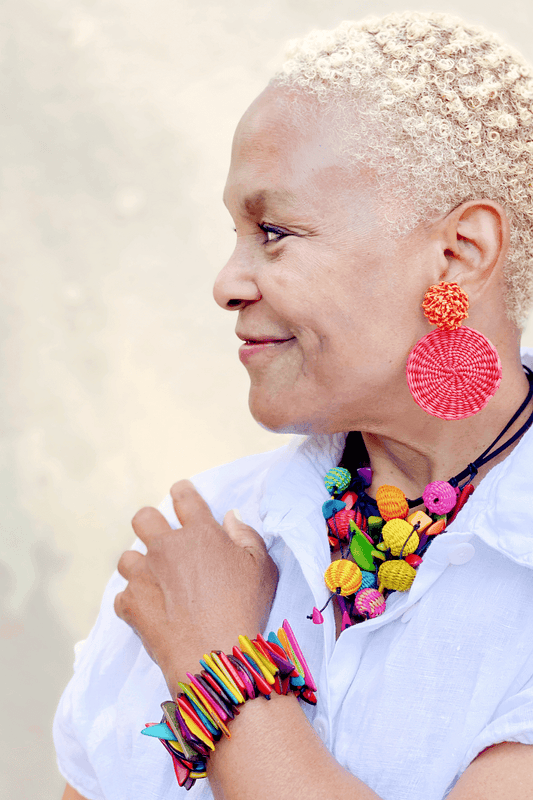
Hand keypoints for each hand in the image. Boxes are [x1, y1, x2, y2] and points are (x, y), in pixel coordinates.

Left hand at [114, 480, 277, 693]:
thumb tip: (230, 517)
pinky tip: (150, 611)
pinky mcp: (130, 604)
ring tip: (156, 581)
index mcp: (200, 533)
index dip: (183, 493)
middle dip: (150, 523)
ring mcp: (143, 575)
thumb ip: (246, 536)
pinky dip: (134, 601)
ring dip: (140, 566)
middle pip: (143, 518)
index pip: (185, 498)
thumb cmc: (245, 610)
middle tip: (163, 539)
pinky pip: (123, 595)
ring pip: (127, 558)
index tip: (182, 495)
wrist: (213, 657)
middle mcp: (166, 548)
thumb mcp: (262, 568)